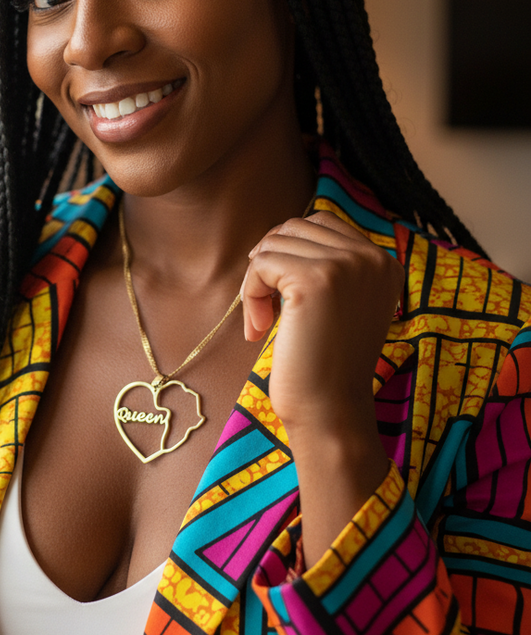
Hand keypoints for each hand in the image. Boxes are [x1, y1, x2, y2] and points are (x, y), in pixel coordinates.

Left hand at [241, 211, 403, 432]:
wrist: (331, 411)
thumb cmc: (326, 364)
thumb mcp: (342, 304)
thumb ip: (328, 266)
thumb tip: (276, 236)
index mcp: (384, 262)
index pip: (321, 223)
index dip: (290, 252)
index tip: (281, 294)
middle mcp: (372, 258)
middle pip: (295, 227)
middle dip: (270, 263)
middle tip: (267, 308)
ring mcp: (346, 266)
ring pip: (274, 243)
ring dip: (257, 282)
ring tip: (264, 322)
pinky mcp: (314, 280)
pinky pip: (261, 264)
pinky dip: (250, 294)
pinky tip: (258, 329)